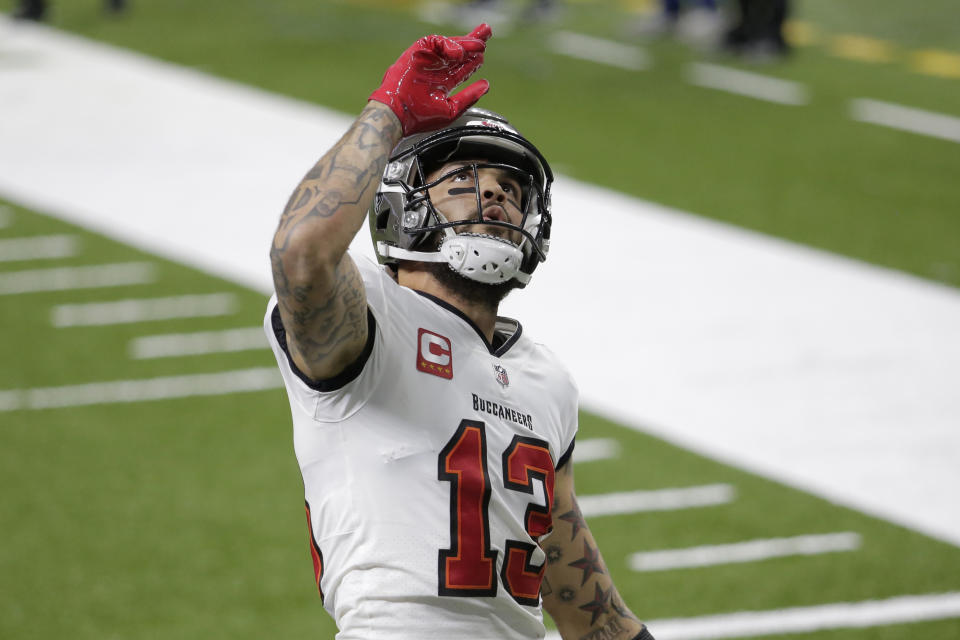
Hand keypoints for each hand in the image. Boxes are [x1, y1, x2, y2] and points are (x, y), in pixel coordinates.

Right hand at [369, 24, 491, 135]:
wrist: (399, 113)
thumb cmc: (420, 116)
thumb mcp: (451, 109)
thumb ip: (469, 97)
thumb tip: (486, 86)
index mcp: (442, 84)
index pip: (462, 69)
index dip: (474, 61)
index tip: (483, 56)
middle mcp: (436, 70)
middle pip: (458, 53)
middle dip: (473, 42)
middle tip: (486, 33)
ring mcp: (428, 60)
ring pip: (450, 46)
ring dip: (465, 43)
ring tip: (479, 44)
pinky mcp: (418, 52)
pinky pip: (436, 42)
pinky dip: (449, 45)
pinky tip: (458, 53)